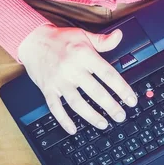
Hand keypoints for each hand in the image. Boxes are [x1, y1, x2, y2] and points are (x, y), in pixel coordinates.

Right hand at [18, 24, 137, 134]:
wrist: (32, 40)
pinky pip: (55, 108)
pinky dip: (64, 120)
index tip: (131, 100)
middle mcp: (72, 69)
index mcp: (84, 55)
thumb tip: (119, 36)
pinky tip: (73, 129)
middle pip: (95, 91)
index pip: (108, 74)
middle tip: (120, 116)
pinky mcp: (47, 89)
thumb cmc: (60, 39)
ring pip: (77, 103)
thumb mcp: (83, 35)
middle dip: (110, 106)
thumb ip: (103, 40)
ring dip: (91, 116)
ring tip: (103, 124)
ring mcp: (59, 81)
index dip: (122, 89)